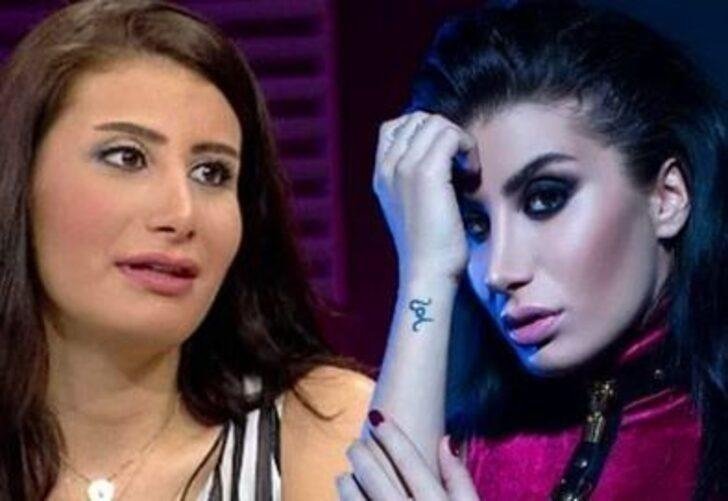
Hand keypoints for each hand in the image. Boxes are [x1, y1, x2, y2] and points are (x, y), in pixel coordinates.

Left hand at [337, 410, 478, 500]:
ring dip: (347, 483)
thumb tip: (446, 439)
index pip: (408, 459)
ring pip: (357, 499)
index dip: (391, 434)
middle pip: (376, 475)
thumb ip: (459, 477)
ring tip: (345, 475)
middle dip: (361, 454)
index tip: (377, 417)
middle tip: (354, 444)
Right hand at [374, 112, 477, 282]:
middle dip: (444, 133)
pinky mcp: (426, 174)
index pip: (395, 126)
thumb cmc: (428, 245)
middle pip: (417, 119)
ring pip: (435, 123)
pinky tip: (471, 173)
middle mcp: (387, 167)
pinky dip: (467, 146)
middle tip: (458, 164)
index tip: (444, 158)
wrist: (427, 272)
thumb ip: (415, 176)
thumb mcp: (413, 204)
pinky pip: (450, 134)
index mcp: (380, 174)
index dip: (425, 131)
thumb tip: (444, 152)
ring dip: (458, 139)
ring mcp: (403, 168)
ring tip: (465, 169)